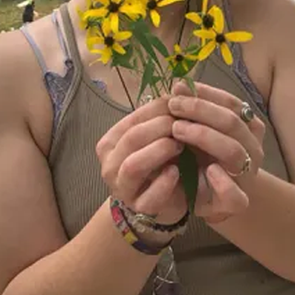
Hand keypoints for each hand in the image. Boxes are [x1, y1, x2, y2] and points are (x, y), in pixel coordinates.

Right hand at [95, 96, 185, 223]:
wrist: (162, 202)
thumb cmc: (160, 163)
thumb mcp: (159, 137)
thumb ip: (163, 116)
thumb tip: (180, 88)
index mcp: (111, 142)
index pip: (133, 119)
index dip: (158, 109)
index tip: (182, 104)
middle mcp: (110, 164)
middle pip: (132, 138)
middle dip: (161, 127)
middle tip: (184, 124)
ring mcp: (122, 188)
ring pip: (134, 165)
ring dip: (159, 151)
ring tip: (180, 145)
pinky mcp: (139, 207)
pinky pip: (150, 195)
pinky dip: (165, 182)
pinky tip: (177, 172)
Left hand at [169, 82, 265, 223]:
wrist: (212, 197)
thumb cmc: (204, 157)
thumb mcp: (199, 130)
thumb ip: (193, 111)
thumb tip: (179, 86)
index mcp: (248, 127)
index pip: (231, 104)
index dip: (205, 94)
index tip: (179, 89)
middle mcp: (252, 148)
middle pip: (231, 122)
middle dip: (200, 110)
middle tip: (173, 106)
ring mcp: (247, 174)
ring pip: (234, 151)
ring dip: (204, 136)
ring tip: (177, 130)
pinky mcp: (236, 201)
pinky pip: (236, 194)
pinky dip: (223, 182)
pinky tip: (209, 170)